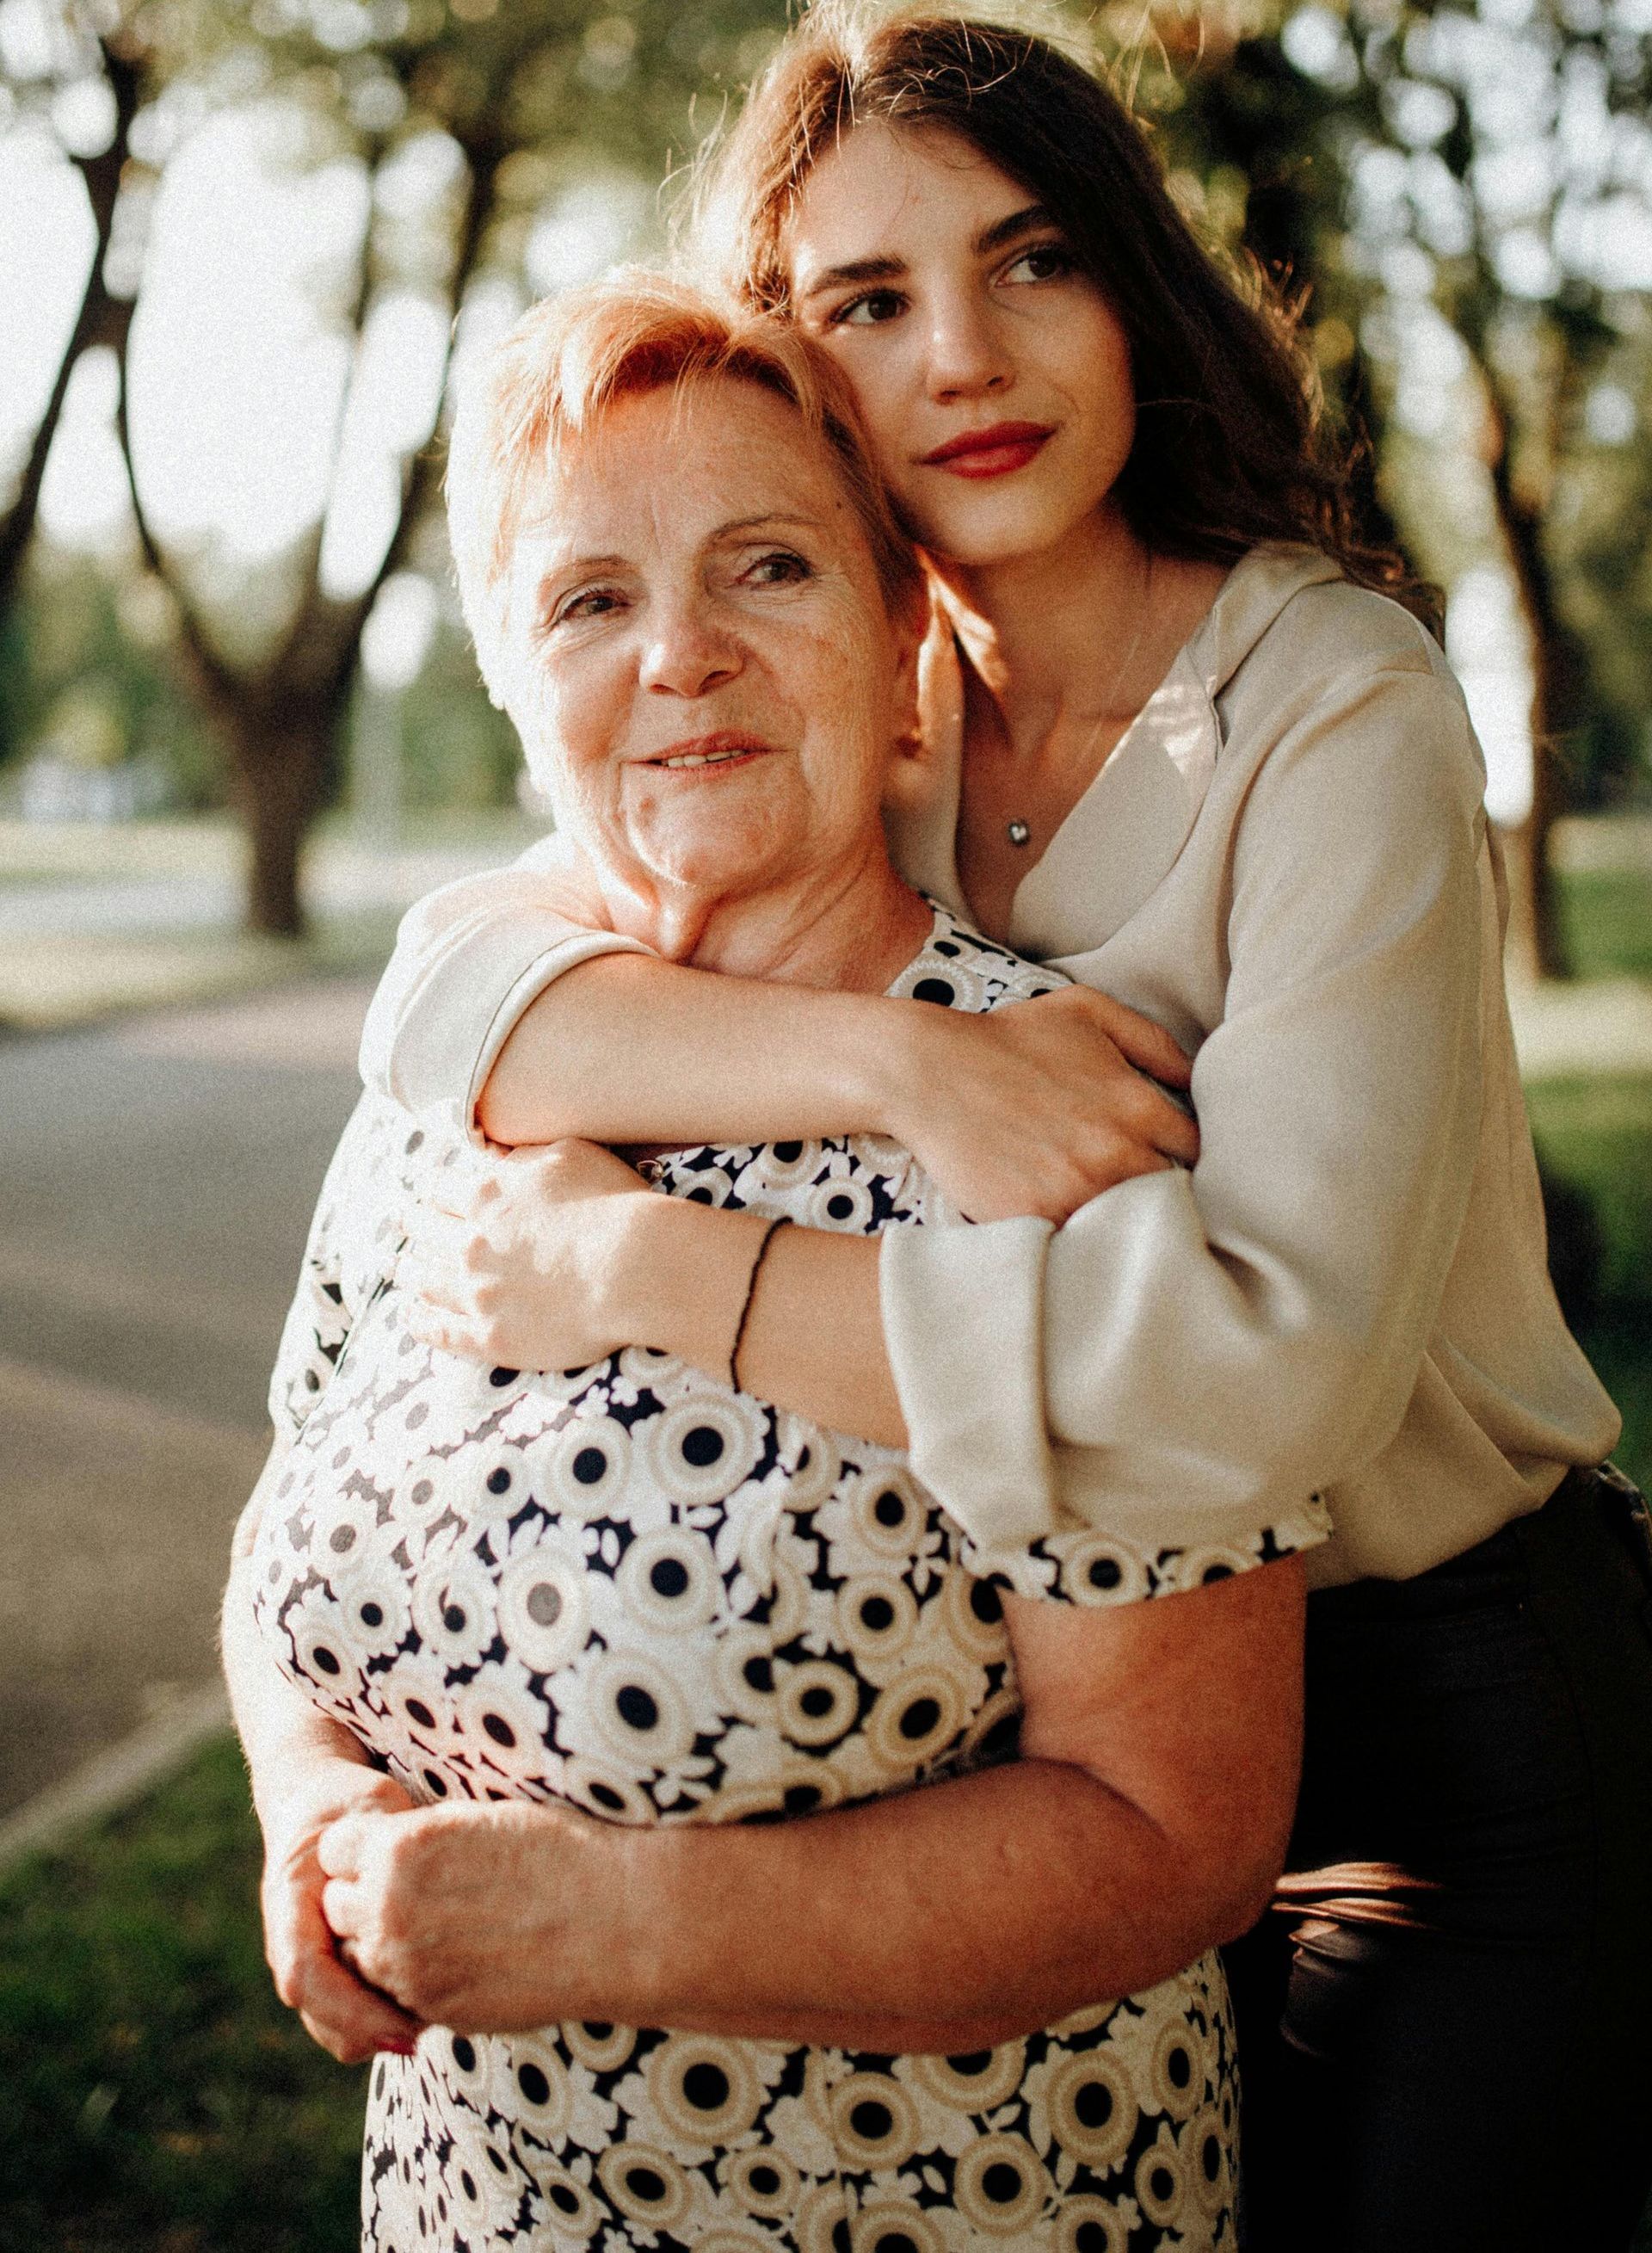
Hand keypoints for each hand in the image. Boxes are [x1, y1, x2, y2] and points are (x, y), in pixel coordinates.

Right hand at [258, 1753, 425, 2064]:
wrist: (313, 1802)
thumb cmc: (346, 1801)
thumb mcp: (368, 1807)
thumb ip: (385, 1841)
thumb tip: (411, 1876)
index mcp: (290, 1902)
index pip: (305, 1974)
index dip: (351, 2009)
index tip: (406, 2025)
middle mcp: (291, 1943)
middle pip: (322, 2017)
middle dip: (377, 2032)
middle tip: (442, 2018)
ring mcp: (309, 1961)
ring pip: (336, 2028)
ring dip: (383, 2031)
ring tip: (442, 2010)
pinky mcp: (332, 1969)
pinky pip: (352, 2017)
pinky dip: (386, 2020)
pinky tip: (432, 2000)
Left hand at [317, 1798, 619, 2032]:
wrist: (619, 1920)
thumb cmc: (561, 1851)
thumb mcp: (477, 1819)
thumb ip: (416, 1840)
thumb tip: (383, 1849)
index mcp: (401, 1847)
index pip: (335, 1848)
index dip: (362, 1847)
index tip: (390, 1848)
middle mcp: (391, 1909)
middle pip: (336, 1905)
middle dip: (363, 1896)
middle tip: (414, 1890)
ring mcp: (409, 1967)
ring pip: (360, 1956)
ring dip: (382, 1942)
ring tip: (437, 1925)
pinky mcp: (434, 2009)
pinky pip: (394, 1994)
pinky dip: (411, 1979)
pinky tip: (457, 1957)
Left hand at [401, 1140, 650, 1369]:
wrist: (633, 1269)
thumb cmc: (612, 1204)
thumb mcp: (569, 1154)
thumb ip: (524, 1155)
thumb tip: (495, 1152)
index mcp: (486, 1195)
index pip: (441, 1187)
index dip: (433, 1188)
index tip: (429, 1191)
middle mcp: (470, 1243)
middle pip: (424, 1231)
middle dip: (413, 1224)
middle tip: (405, 1222)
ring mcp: (477, 1294)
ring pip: (423, 1279)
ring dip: (407, 1269)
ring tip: (399, 1266)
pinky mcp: (491, 1338)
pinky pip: (440, 1331)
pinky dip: (419, 1321)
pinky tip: (410, 1315)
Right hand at [889, 986, 1198, 1223]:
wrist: (928, 1071)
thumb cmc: (1007, 1039)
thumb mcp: (1086, 1012)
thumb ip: (1153, 1041)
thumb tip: (1193, 1081)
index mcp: (1140, 1107)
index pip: (1194, 1152)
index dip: (1178, 1156)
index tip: (1158, 1158)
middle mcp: (1118, 1153)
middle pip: (1167, 1195)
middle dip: (1153, 1191)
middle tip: (1127, 1187)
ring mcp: (1078, 1191)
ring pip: (1126, 1225)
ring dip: (1118, 1221)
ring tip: (1097, 1209)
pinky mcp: (1037, 1218)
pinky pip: (1078, 1243)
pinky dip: (1076, 1239)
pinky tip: (1063, 1223)